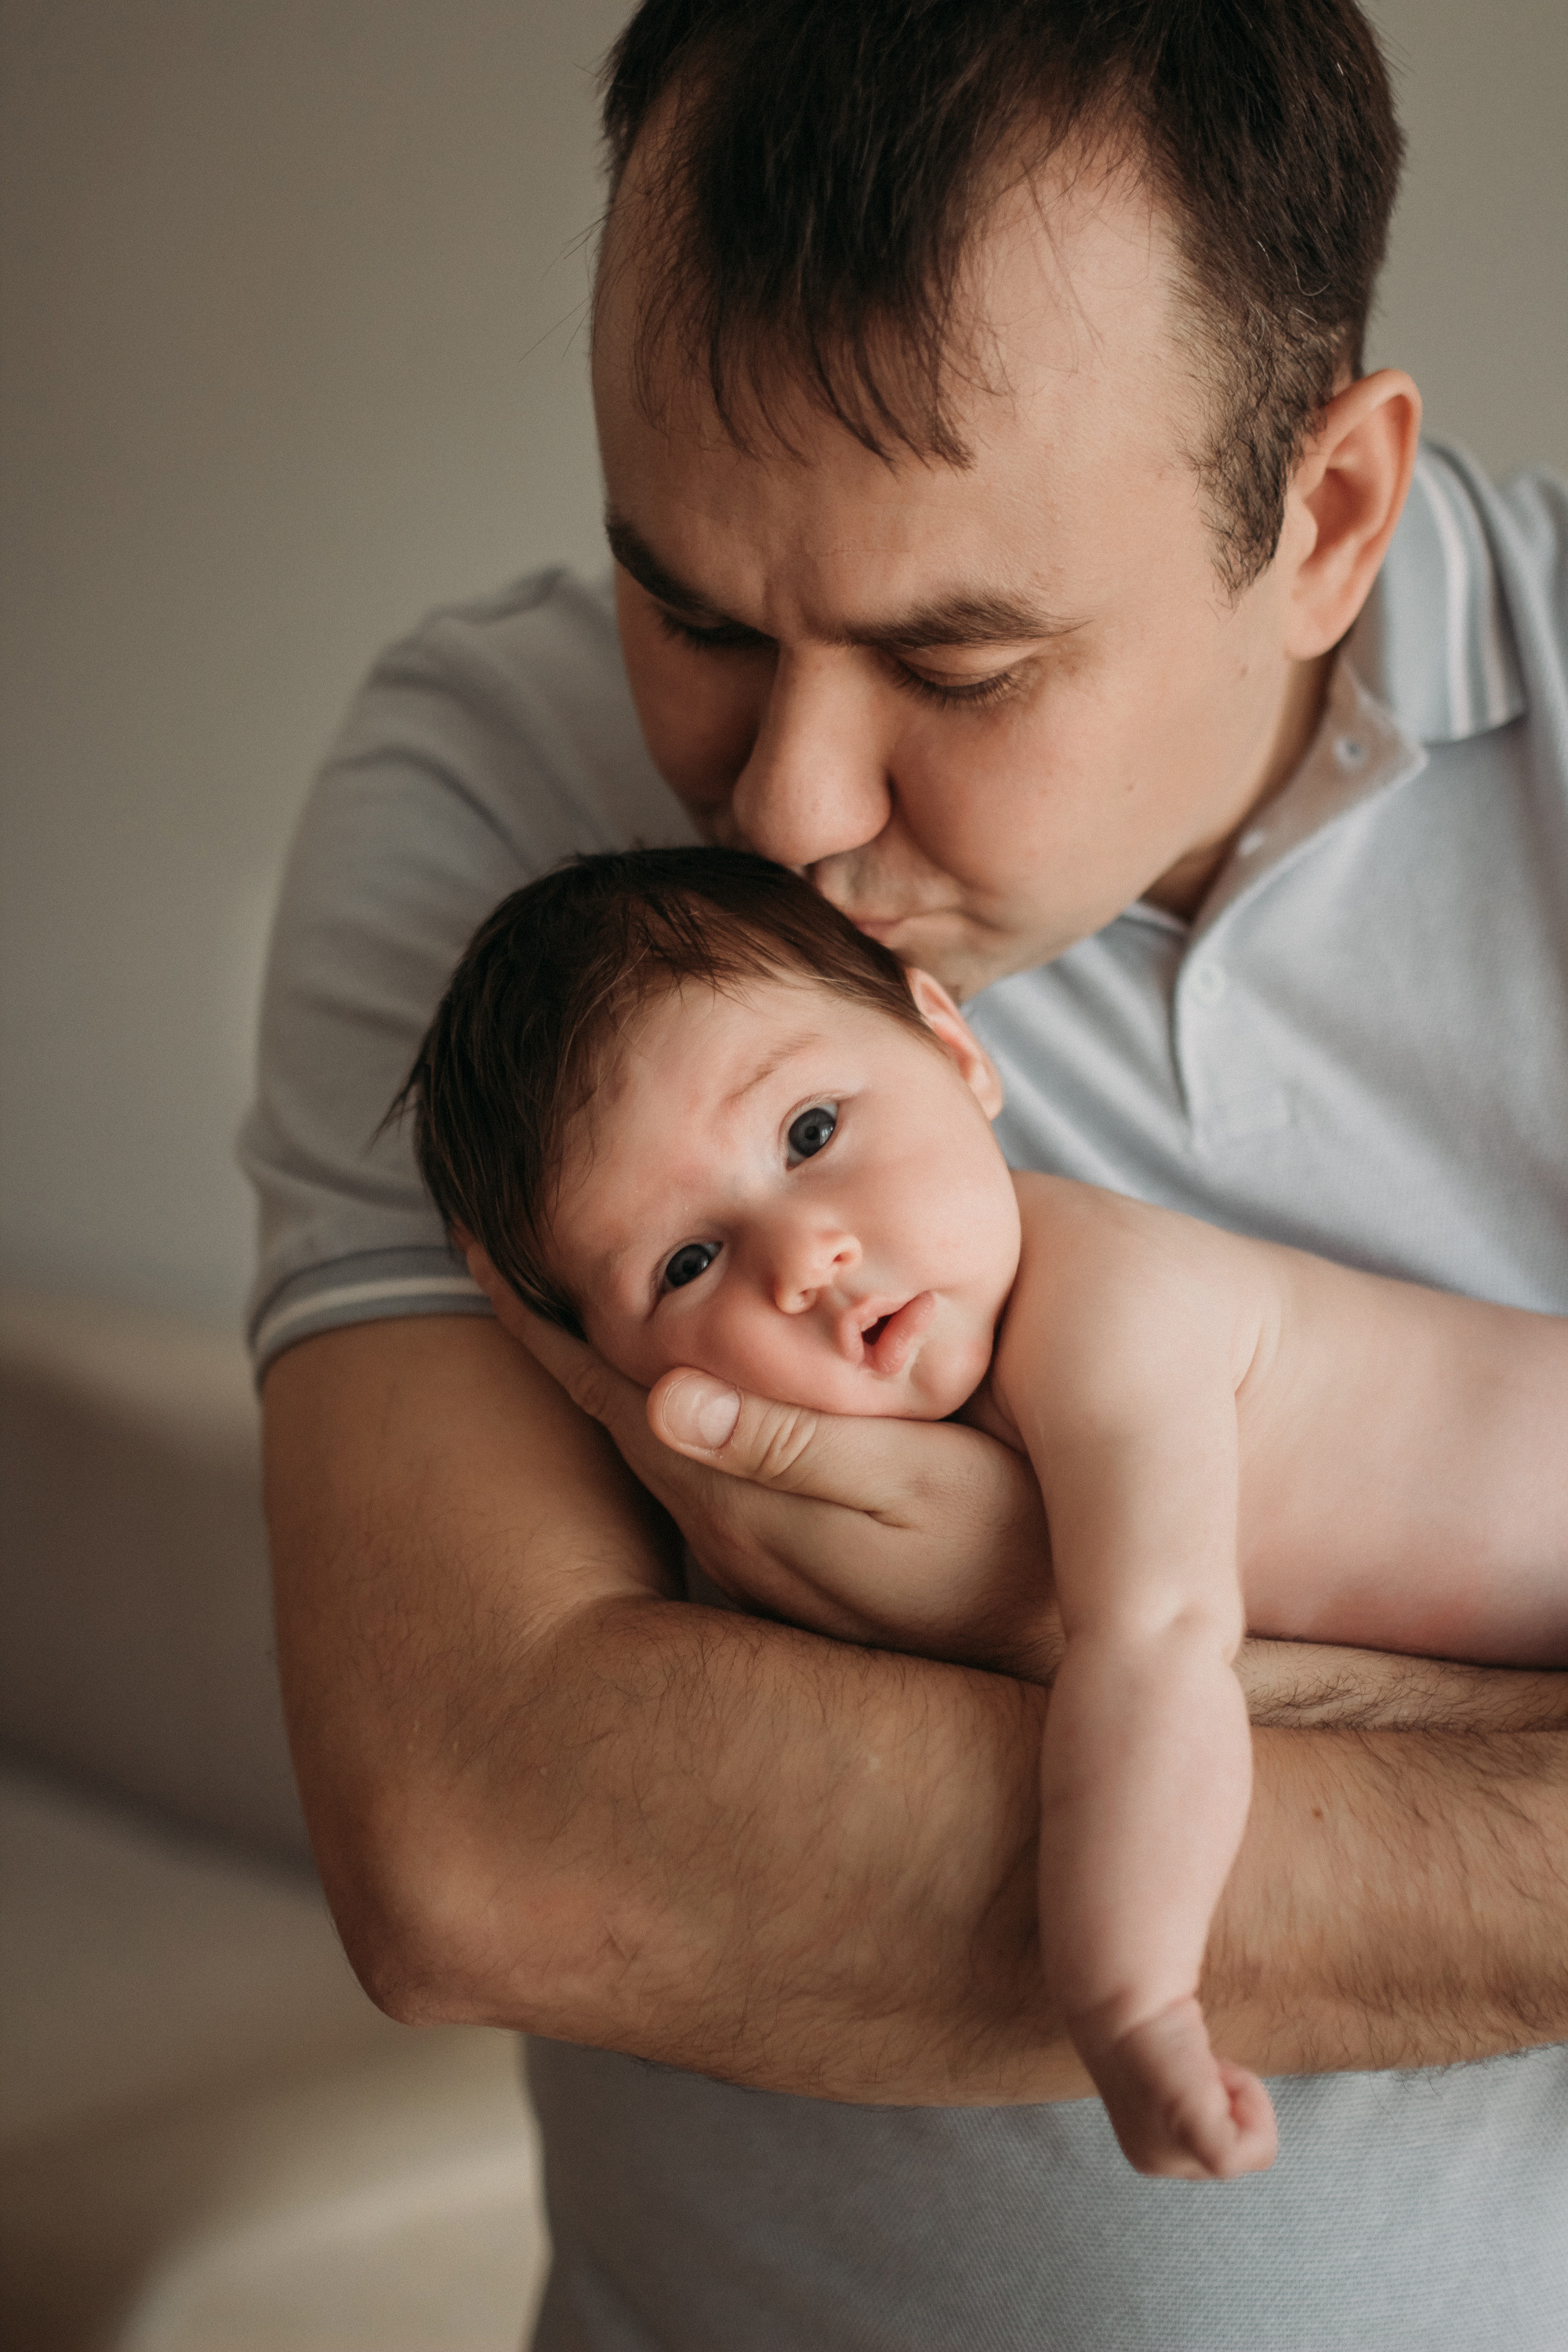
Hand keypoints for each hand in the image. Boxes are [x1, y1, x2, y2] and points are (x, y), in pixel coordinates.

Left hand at [464, 1246, 1058, 1676]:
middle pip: (610, 1409)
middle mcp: (722, 1527)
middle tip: (498, 1238)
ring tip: (564, 1286)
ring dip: (604, 1363)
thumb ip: (788, 1446)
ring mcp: (750, 1548)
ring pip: (651, 1436)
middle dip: (553, 1327)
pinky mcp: (786, 1555)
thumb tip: (660, 1397)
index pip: (606, 1392)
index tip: (477, 1241)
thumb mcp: (910, 1489)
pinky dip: (667, 1402)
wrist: (1057, 1653)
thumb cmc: (1006, 1551)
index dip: (537, 1318)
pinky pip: (700, 1459)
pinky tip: (676, 1373)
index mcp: (735, 1497)